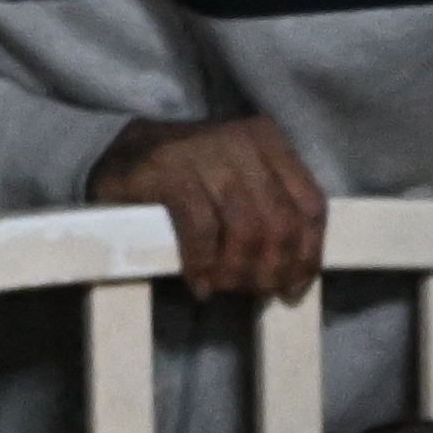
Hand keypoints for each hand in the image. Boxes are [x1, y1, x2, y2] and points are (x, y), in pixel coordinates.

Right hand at [89, 114, 327, 299]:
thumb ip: (270, 211)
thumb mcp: (239, 180)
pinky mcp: (170, 171)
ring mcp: (206, 152)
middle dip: (270, 269)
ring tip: (224, 287)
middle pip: (280, 222)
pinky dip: (203, 266)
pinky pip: (202, 232)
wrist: (122, 153)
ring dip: (238, 271)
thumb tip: (295, 271)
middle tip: (253, 292)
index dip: (308, 255)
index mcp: (268, 140)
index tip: (293, 288)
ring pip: (247, 229)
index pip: (310, 205)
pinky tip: (199, 283)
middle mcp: (242, 141)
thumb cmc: (188, 175)